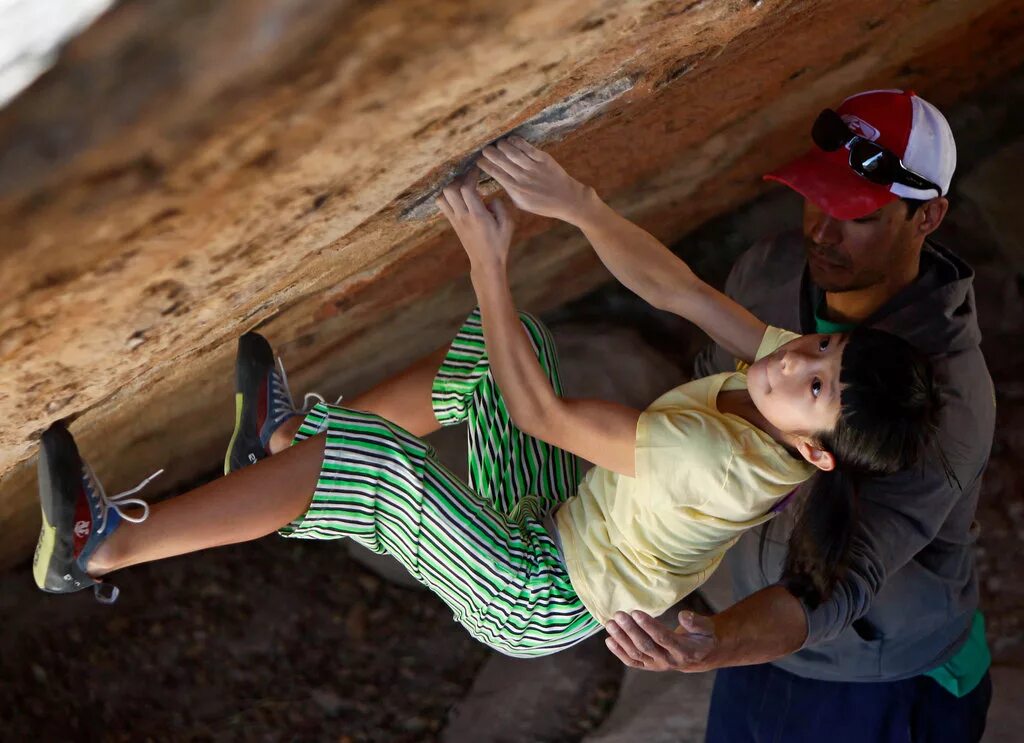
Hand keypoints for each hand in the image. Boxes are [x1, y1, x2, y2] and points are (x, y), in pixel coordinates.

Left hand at [436, 169, 514, 270]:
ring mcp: (455, 220)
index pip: (467, 189)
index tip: (476, 169)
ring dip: (449, 187)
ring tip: (461, 183)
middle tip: (468, 175)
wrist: (486, 263)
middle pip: (450, 190)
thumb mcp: (508, 224)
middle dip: (458, 178)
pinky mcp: (453, 224)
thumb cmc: (499, 244)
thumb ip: (500, 206)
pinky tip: (457, 193)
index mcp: (477, 216)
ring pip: (442, 197)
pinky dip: (447, 195)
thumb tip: (490, 197)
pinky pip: (443, 205)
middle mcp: (463, 217)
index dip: (470, 176)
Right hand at [476, 136, 592, 222]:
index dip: (485, 165)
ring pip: (512, 152)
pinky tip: (510, 139)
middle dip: (490, 153)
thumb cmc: (543, 204)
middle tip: (484, 149)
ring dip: (501, 146)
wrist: (567, 199)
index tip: (478, 160)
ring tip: (497, 143)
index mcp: (516, 190)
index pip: (495, 173)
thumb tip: (497, 180)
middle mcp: (523, 178)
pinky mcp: (543, 159)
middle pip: (501, 161)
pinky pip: (526, 147)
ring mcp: (533, 167)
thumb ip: (509, 192)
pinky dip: (516, 142)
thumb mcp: (522, 204)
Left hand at [604, 609, 717, 672]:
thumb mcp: (707, 628)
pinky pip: (632, 661)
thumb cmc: (702, 637)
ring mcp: (657, 665)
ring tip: (610, 624)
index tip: (636, 612)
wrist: (699, 656)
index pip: (663, 639)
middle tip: (619, 615)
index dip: (649, 626)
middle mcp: (668, 661)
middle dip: (631, 630)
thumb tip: (684, 615)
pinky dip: (619, 652)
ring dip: (621, 639)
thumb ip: (697, 622)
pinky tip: (609, 639)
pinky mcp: (648, 665)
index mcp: (684, 651)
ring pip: (636, 654)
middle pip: (646, 646)